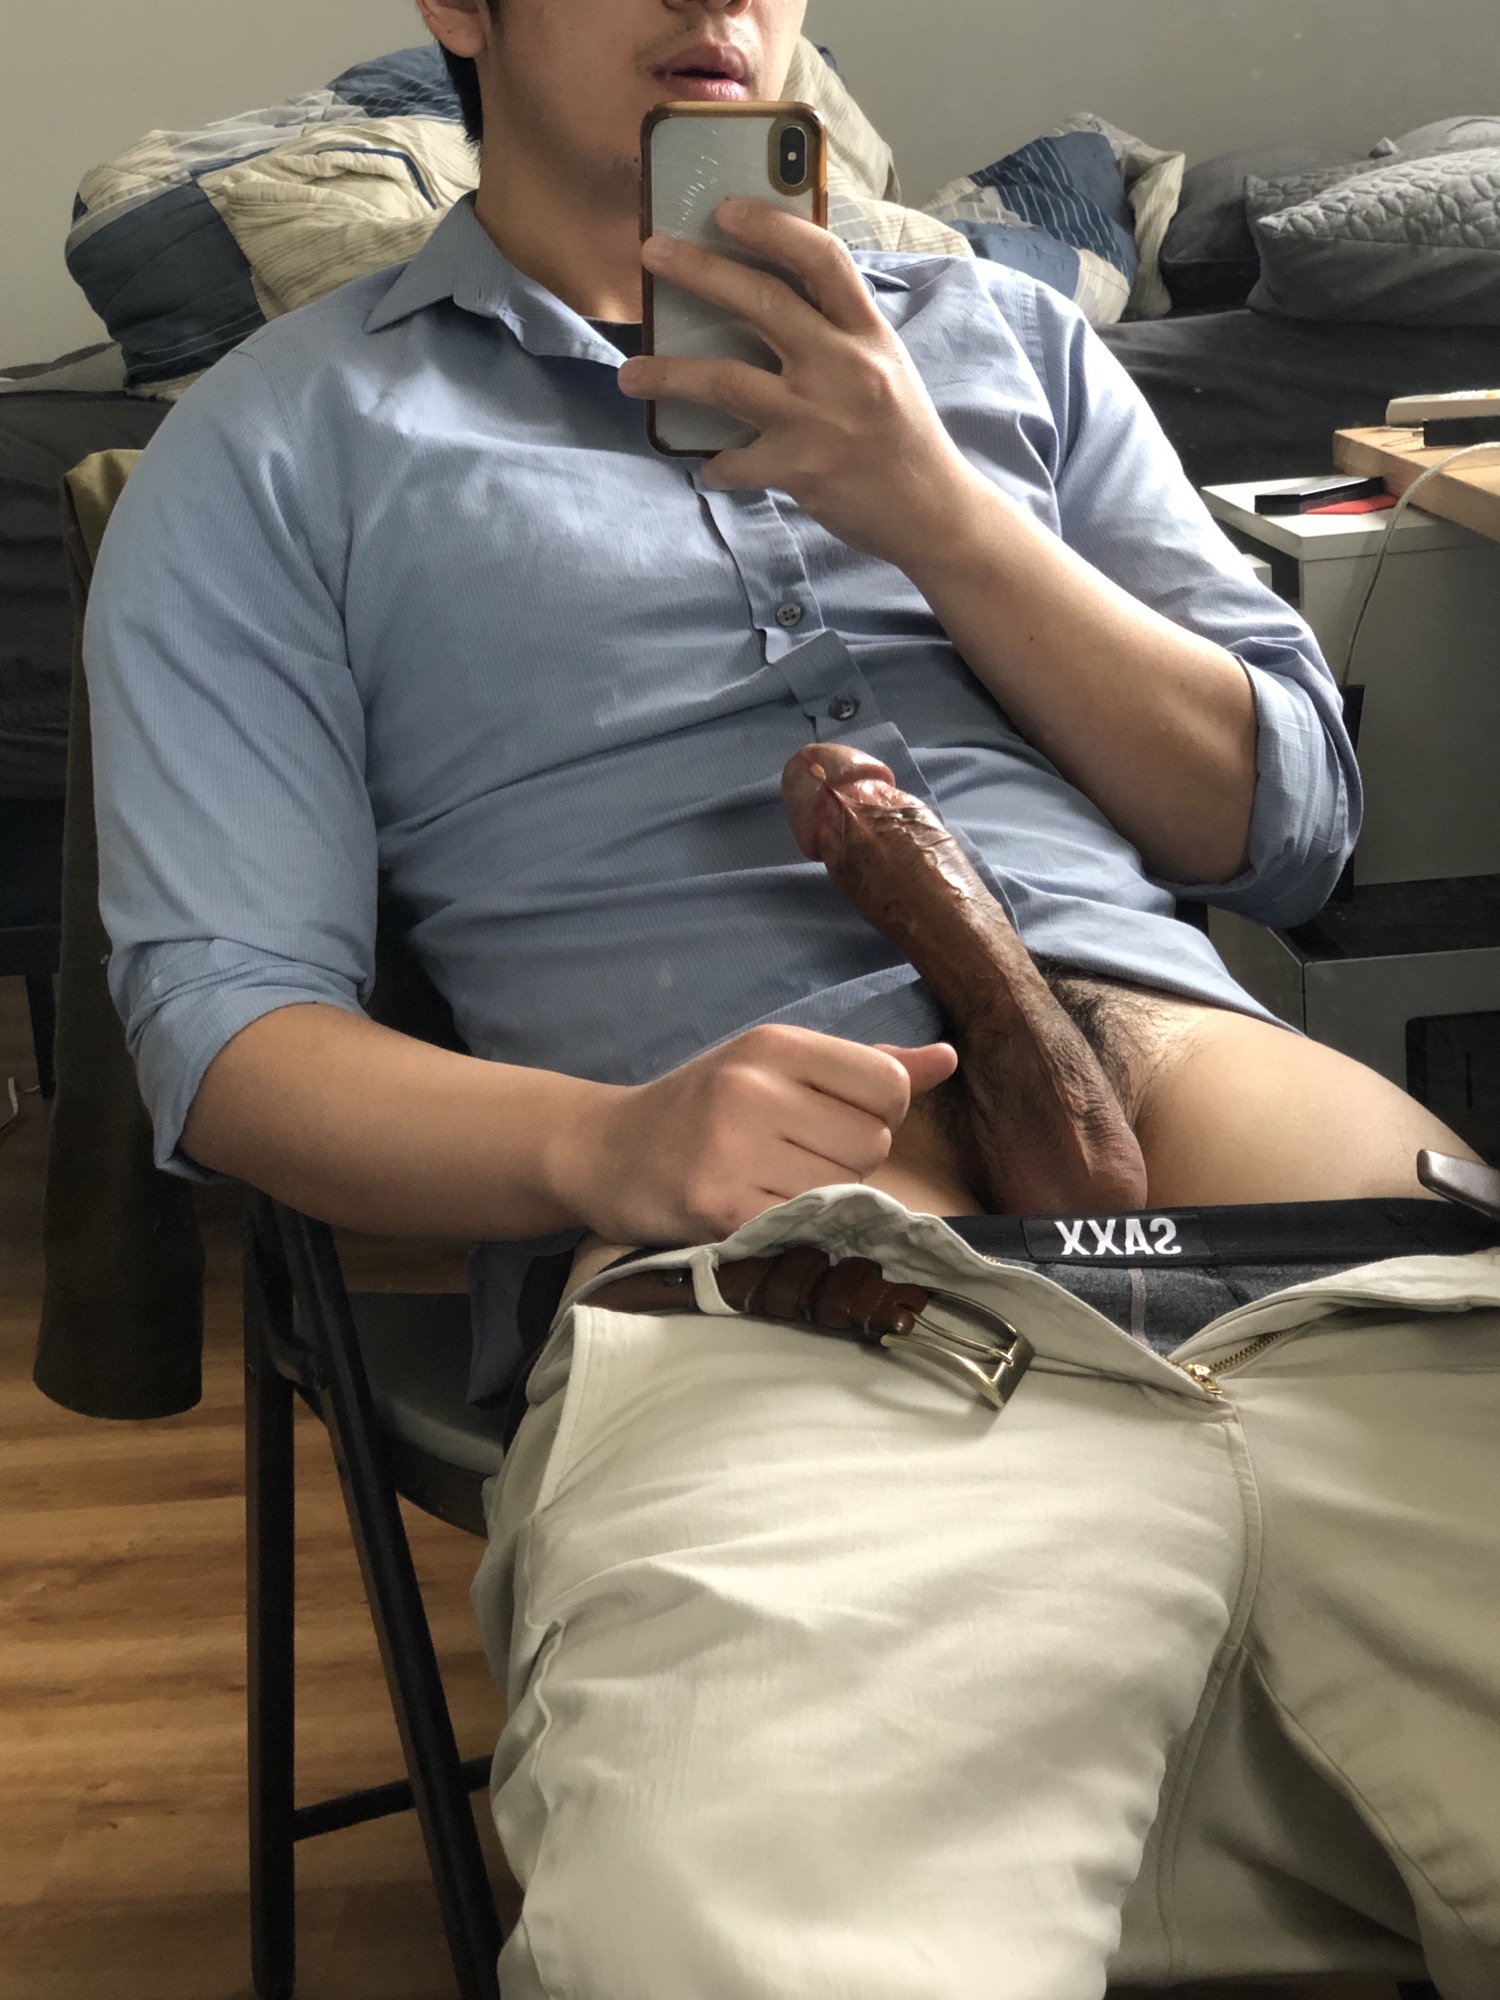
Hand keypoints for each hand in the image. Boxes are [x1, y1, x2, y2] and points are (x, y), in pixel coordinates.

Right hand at [550, 1022, 956, 1245]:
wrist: (601, 1150)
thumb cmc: (701, 1108)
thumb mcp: (774, 1067)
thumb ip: (863, 1066)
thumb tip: (947, 1058)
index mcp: (776, 1044)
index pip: (889, 1086)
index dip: (877, 1115)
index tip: (832, 1123)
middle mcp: (755, 1087)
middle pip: (873, 1142)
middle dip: (848, 1160)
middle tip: (793, 1159)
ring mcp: (734, 1146)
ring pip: (844, 1189)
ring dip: (822, 1199)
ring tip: (772, 1183)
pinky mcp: (718, 1205)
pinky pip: (802, 1225)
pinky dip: (791, 1228)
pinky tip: (755, 1210)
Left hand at [617, 200, 991, 569]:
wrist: (934, 514)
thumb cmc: (903, 437)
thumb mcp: (885, 367)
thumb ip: (838, 334)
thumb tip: (771, 301)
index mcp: (868, 333)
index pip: (821, 258)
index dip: (771, 226)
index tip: (725, 209)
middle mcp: (844, 366)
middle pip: (762, 301)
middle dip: (698, 271)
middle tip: (650, 253)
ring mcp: (820, 418)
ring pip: (725, 380)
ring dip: (667, 374)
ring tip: (628, 375)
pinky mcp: (801, 469)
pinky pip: (736, 461)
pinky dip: (717, 466)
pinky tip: (710, 468)